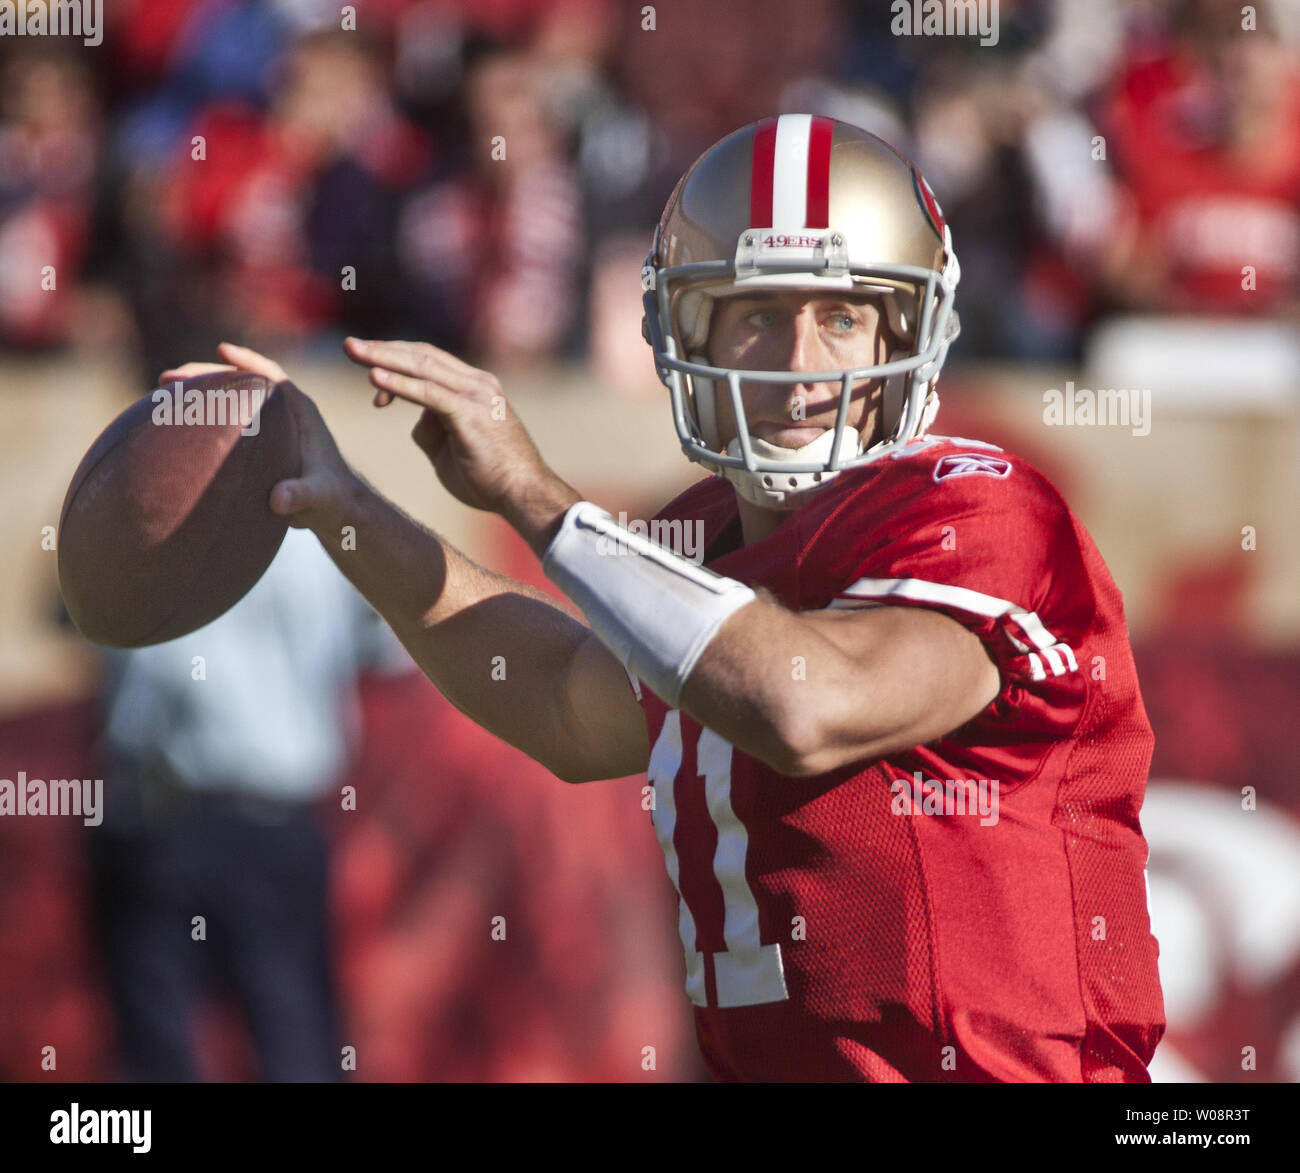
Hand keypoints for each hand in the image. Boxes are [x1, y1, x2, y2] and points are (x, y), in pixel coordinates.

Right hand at [160, 343, 356, 532]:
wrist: (335, 508)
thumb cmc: (332, 498)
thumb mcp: (320, 496)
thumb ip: (303, 494)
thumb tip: (279, 500)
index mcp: (300, 411)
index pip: (272, 376)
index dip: (247, 361)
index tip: (221, 350)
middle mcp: (282, 410)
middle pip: (241, 382)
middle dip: (206, 375)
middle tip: (169, 378)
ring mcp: (267, 423)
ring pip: (229, 399)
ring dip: (199, 392)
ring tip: (162, 392)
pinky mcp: (256, 439)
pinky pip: (225, 419)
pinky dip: (202, 415)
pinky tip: (175, 418)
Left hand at [343, 337, 578, 551]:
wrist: (524, 495)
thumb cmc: (490, 480)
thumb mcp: (452, 449)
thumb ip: (434, 429)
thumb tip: (417, 423)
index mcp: (476, 388)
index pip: (430, 361)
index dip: (396, 361)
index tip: (369, 372)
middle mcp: (478, 384)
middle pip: (422, 355)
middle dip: (383, 349)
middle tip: (349, 346)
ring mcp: (476, 395)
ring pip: (422, 367)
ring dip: (383, 357)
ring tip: (353, 351)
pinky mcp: (470, 413)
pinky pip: (428, 394)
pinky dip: (400, 384)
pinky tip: (375, 378)